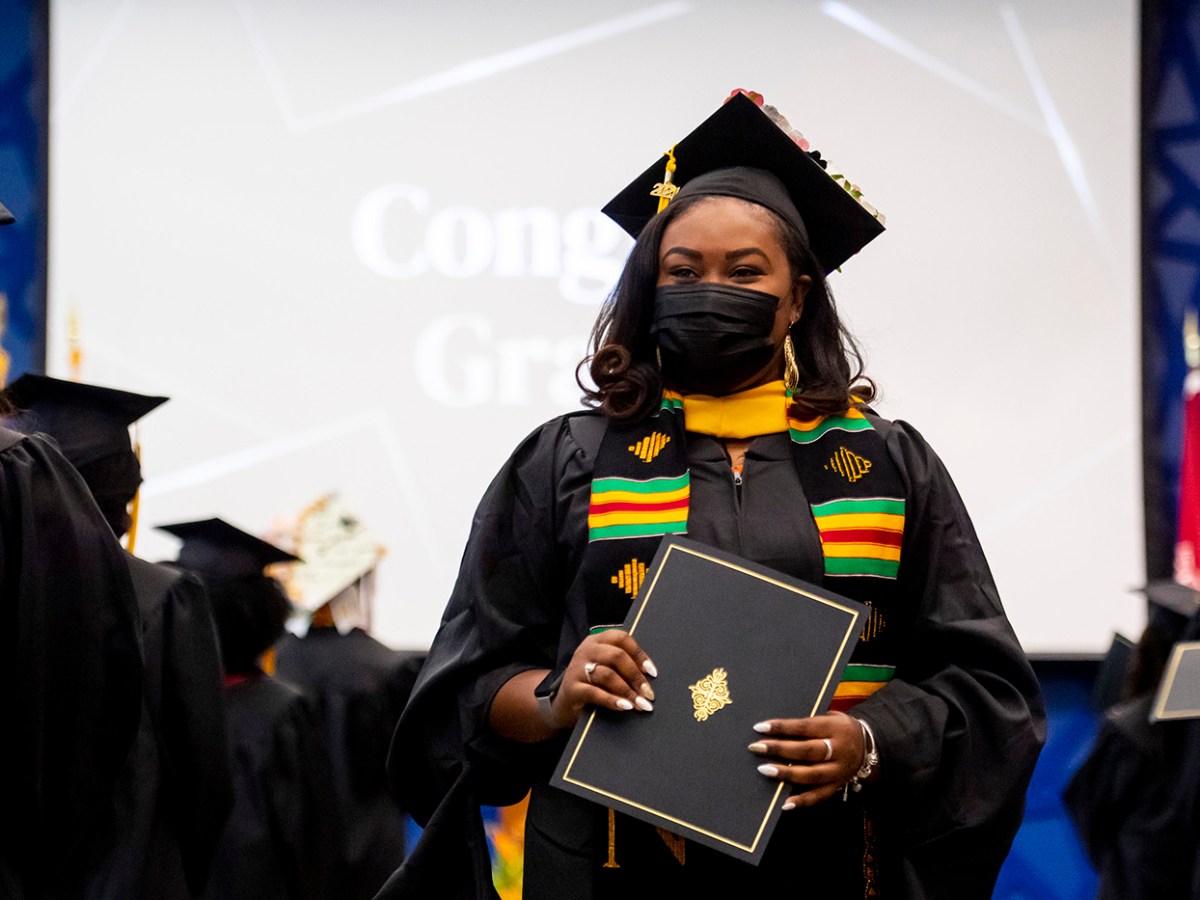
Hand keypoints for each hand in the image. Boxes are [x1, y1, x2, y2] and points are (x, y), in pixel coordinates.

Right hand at [548, 630, 657, 729]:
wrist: (563, 703)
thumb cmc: (591, 683)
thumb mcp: (604, 667)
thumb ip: (621, 665)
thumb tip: (650, 675)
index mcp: (596, 641)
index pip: (621, 638)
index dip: (639, 654)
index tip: (652, 672)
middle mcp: (586, 651)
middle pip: (616, 656)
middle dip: (636, 676)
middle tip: (648, 693)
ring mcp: (577, 669)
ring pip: (608, 674)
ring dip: (628, 691)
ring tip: (641, 704)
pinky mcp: (572, 688)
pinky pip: (595, 693)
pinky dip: (613, 700)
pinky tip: (625, 707)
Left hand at [747, 711, 864, 807]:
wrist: (869, 745)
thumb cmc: (839, 727)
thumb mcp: (830, 717)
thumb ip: (808, 722)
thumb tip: (776, 727)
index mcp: (835, 728)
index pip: (805, 727)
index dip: (782, 727)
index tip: (760, 727)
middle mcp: (839, 750)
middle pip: (807, 751)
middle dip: (780, 749)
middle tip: (756, 748)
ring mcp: (839, 771)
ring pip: (811, 775)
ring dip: (786, 774)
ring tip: (764, 770)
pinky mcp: (837, 786)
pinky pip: (819, 796)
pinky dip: (802, 801)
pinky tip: (784, 803)